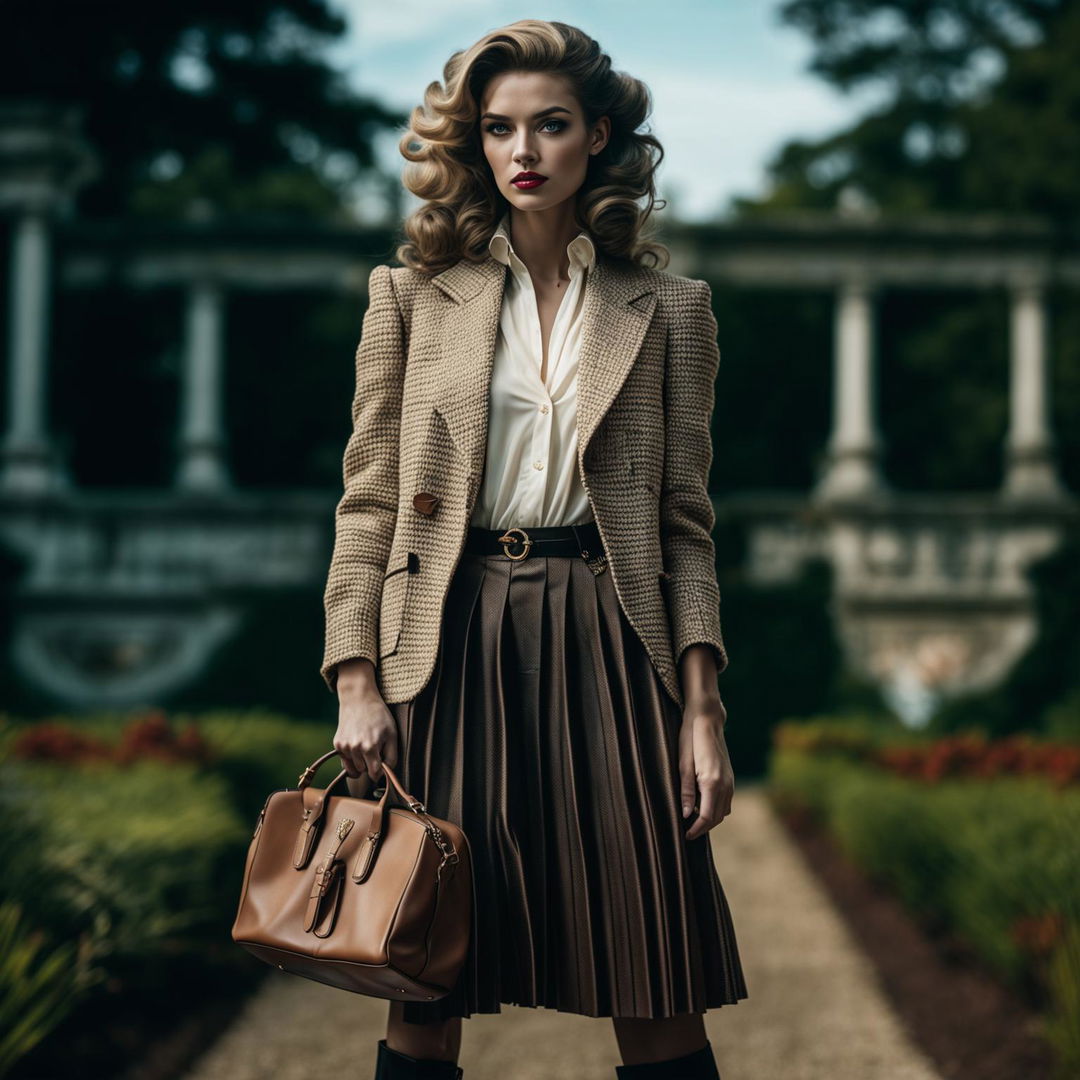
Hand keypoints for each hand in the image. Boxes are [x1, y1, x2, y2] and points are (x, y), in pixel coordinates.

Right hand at [332, 658, 398, 783]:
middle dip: (370, 765)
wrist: (359, 699)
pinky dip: (351, 757)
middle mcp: (355, 749)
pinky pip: (345, 761)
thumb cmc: (379, 716)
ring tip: (365, 745)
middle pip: (364, 772)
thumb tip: (387, 773)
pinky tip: (357, 744)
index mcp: (370, 747)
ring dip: (360, 762)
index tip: (382, 767)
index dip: (380, 773)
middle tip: (375, 748)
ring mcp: (344, 747)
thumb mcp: (392, 733)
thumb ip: (392, 756)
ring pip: (354, 768)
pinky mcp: (337, 744)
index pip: (374, 774)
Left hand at [678, 691, 732, 841]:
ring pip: (724, 811)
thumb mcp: (683, 765)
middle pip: (717, 817)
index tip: (685, 836)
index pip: (706, 817)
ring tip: (694, 822)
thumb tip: (686, 815)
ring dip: (711, 820)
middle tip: (688, 833)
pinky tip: (703, 806)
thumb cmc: (690, 740)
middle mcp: (725, 784)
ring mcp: (730, 781)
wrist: (708, 721)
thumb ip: (686, 791)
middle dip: (703, 828)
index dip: (696, 830)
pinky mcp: (730, 777)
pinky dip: (717, 809)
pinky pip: (727, 801)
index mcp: (712, 782)